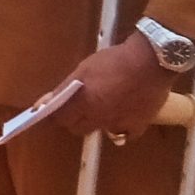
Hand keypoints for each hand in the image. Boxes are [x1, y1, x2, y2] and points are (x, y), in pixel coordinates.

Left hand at [54, 32, 175, 137]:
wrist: (151, 61)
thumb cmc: (115, 60)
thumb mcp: (84, 68)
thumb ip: (64, 88)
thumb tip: (43, 103)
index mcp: (84, 104)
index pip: (61, 120)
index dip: (57, 115)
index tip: (55, 110)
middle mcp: (100, 118)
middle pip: (79, 128)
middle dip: (74, 120)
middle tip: (78, 107)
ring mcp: (120, 124)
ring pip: (100, 131)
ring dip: (96, 122)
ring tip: (102, 106)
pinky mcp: (139, 125)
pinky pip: (125, 133)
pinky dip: (121, 127)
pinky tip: (122, 116)